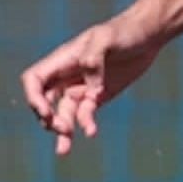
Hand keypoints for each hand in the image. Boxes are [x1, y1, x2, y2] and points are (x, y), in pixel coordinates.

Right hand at [20, 14, 164, 154]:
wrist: (148, 35)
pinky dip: (86, 124)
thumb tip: (90, 87)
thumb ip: (93, 57)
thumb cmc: (124, 31)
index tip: (45, 112)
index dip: (34, 98)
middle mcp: (68, 75)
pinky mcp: (98, 96)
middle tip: (62, 129)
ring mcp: (83, 87)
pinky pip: (86, 114)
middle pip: (45, 102)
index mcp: (63, 60)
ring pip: (64, 114)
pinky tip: (91, 132)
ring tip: (64, 150)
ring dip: (62, 131)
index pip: (35, 80)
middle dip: (48, 119)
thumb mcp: (107, 38)